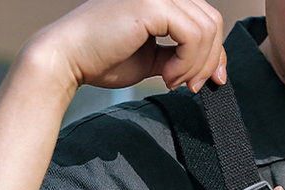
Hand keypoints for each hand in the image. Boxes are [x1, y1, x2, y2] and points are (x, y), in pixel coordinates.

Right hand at [24, 0, 225, 94]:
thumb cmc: (102, 58)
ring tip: (174, 82)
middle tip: (192, 86)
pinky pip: (192, 36)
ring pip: (206, 30)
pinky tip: (168, 77)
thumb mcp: (152, 57)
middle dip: (209, 61)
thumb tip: (210, 70)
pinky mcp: (151, 4)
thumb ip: (179, 56)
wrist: (68, 59)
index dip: (216, 52)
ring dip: (196, 65)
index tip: (212, 80)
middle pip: (212, 22)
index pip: (206, 19)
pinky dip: (187, 63)